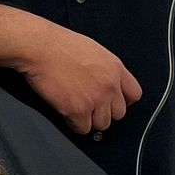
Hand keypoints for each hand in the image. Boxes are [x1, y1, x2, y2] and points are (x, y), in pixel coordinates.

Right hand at [16, 17, 142, 136]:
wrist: (40, 47)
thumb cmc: (60, 45)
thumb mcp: (93, 51)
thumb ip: (105, 69)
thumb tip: (107, 83)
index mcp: (115, 68)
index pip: (134, 94)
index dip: (122, 100)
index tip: (111, 101)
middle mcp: (109, 85)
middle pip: (119, 113)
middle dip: (104, 111)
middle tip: (90, 105)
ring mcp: (95, 99)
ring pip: (102, 124)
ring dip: (90, 119)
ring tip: (77, 109)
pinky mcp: (78, 110)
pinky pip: (83, 129)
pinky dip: (74, 124)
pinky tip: (66, 112)